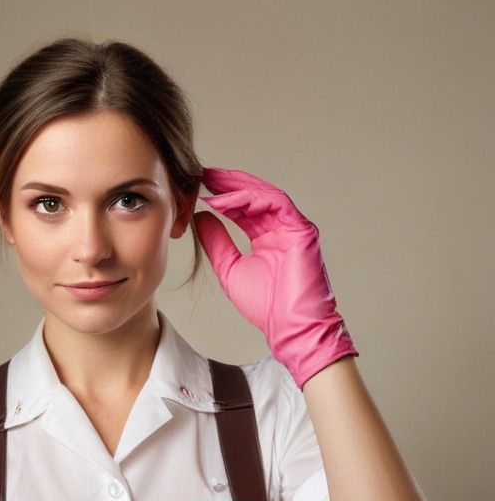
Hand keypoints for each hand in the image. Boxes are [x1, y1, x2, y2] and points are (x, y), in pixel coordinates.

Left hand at [193, 167, 356, 387]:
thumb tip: (200, 218)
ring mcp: (293, 227)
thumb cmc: (267, 306)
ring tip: (210, 184)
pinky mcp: (301, 230)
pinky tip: (224, 201)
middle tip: (202, 173)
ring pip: (264, 194)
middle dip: (228, 182)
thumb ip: (217, 243)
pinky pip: (275, 204)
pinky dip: (249, 199)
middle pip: (254, 195)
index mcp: (267, 236)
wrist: (290, 327)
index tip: (198, 187)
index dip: (222, 195)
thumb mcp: (230, 269)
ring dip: (236, 187)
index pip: (244, 208)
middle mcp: (281, 228)